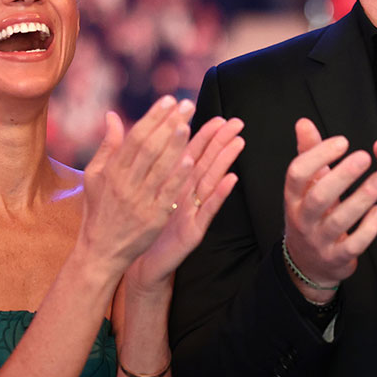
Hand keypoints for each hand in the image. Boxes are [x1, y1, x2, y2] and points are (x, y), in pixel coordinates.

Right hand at [78, 96, 198, 274]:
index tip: (168, 100)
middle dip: (168, 124)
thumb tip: (111, 115)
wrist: (101, 251)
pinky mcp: (153, 219)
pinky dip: (177, 177)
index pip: (135, 137)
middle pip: (149, 148)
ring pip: (159, 168)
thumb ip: (107, 145)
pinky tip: (189, 160)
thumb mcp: (95, 176)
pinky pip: (167, 194)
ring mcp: (139, 201)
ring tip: (188, 123)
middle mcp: (125, 184)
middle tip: (186, 104)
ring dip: (174, 145)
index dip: (153, 117)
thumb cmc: (99, 209)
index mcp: (112, 171)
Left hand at [127, 116, 244, 289]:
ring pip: (211, 181)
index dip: (204, 134)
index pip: (191, 153)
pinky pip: (208, 209)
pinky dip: (220, 194)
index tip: (218, 116)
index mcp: (174, 182)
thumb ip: (149, 164)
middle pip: (206, 162)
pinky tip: (231, 179)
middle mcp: (187, 194)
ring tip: (238, 142)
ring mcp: (193, 211)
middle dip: (221, 141)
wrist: (137, 259)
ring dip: (225, 162)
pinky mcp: (194, 230)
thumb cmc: (142, 224)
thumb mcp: (145, 190)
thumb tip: (149, 137)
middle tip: (237, 122)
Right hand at [284, 119, 376, 297]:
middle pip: (319, 196)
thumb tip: (304, 122)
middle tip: (365, 156)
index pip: (297, 173)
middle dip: (342, 176)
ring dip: (362, 198)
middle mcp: (302, 219)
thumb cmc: (311, 215)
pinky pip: (354, 244)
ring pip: (339, 220)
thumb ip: (307, 154)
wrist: (308, 263)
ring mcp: (319, 240)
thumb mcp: (305, 187)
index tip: (342, 141)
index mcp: (293, 197)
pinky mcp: (337, 258)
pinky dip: (368, 228)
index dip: (318, 156)